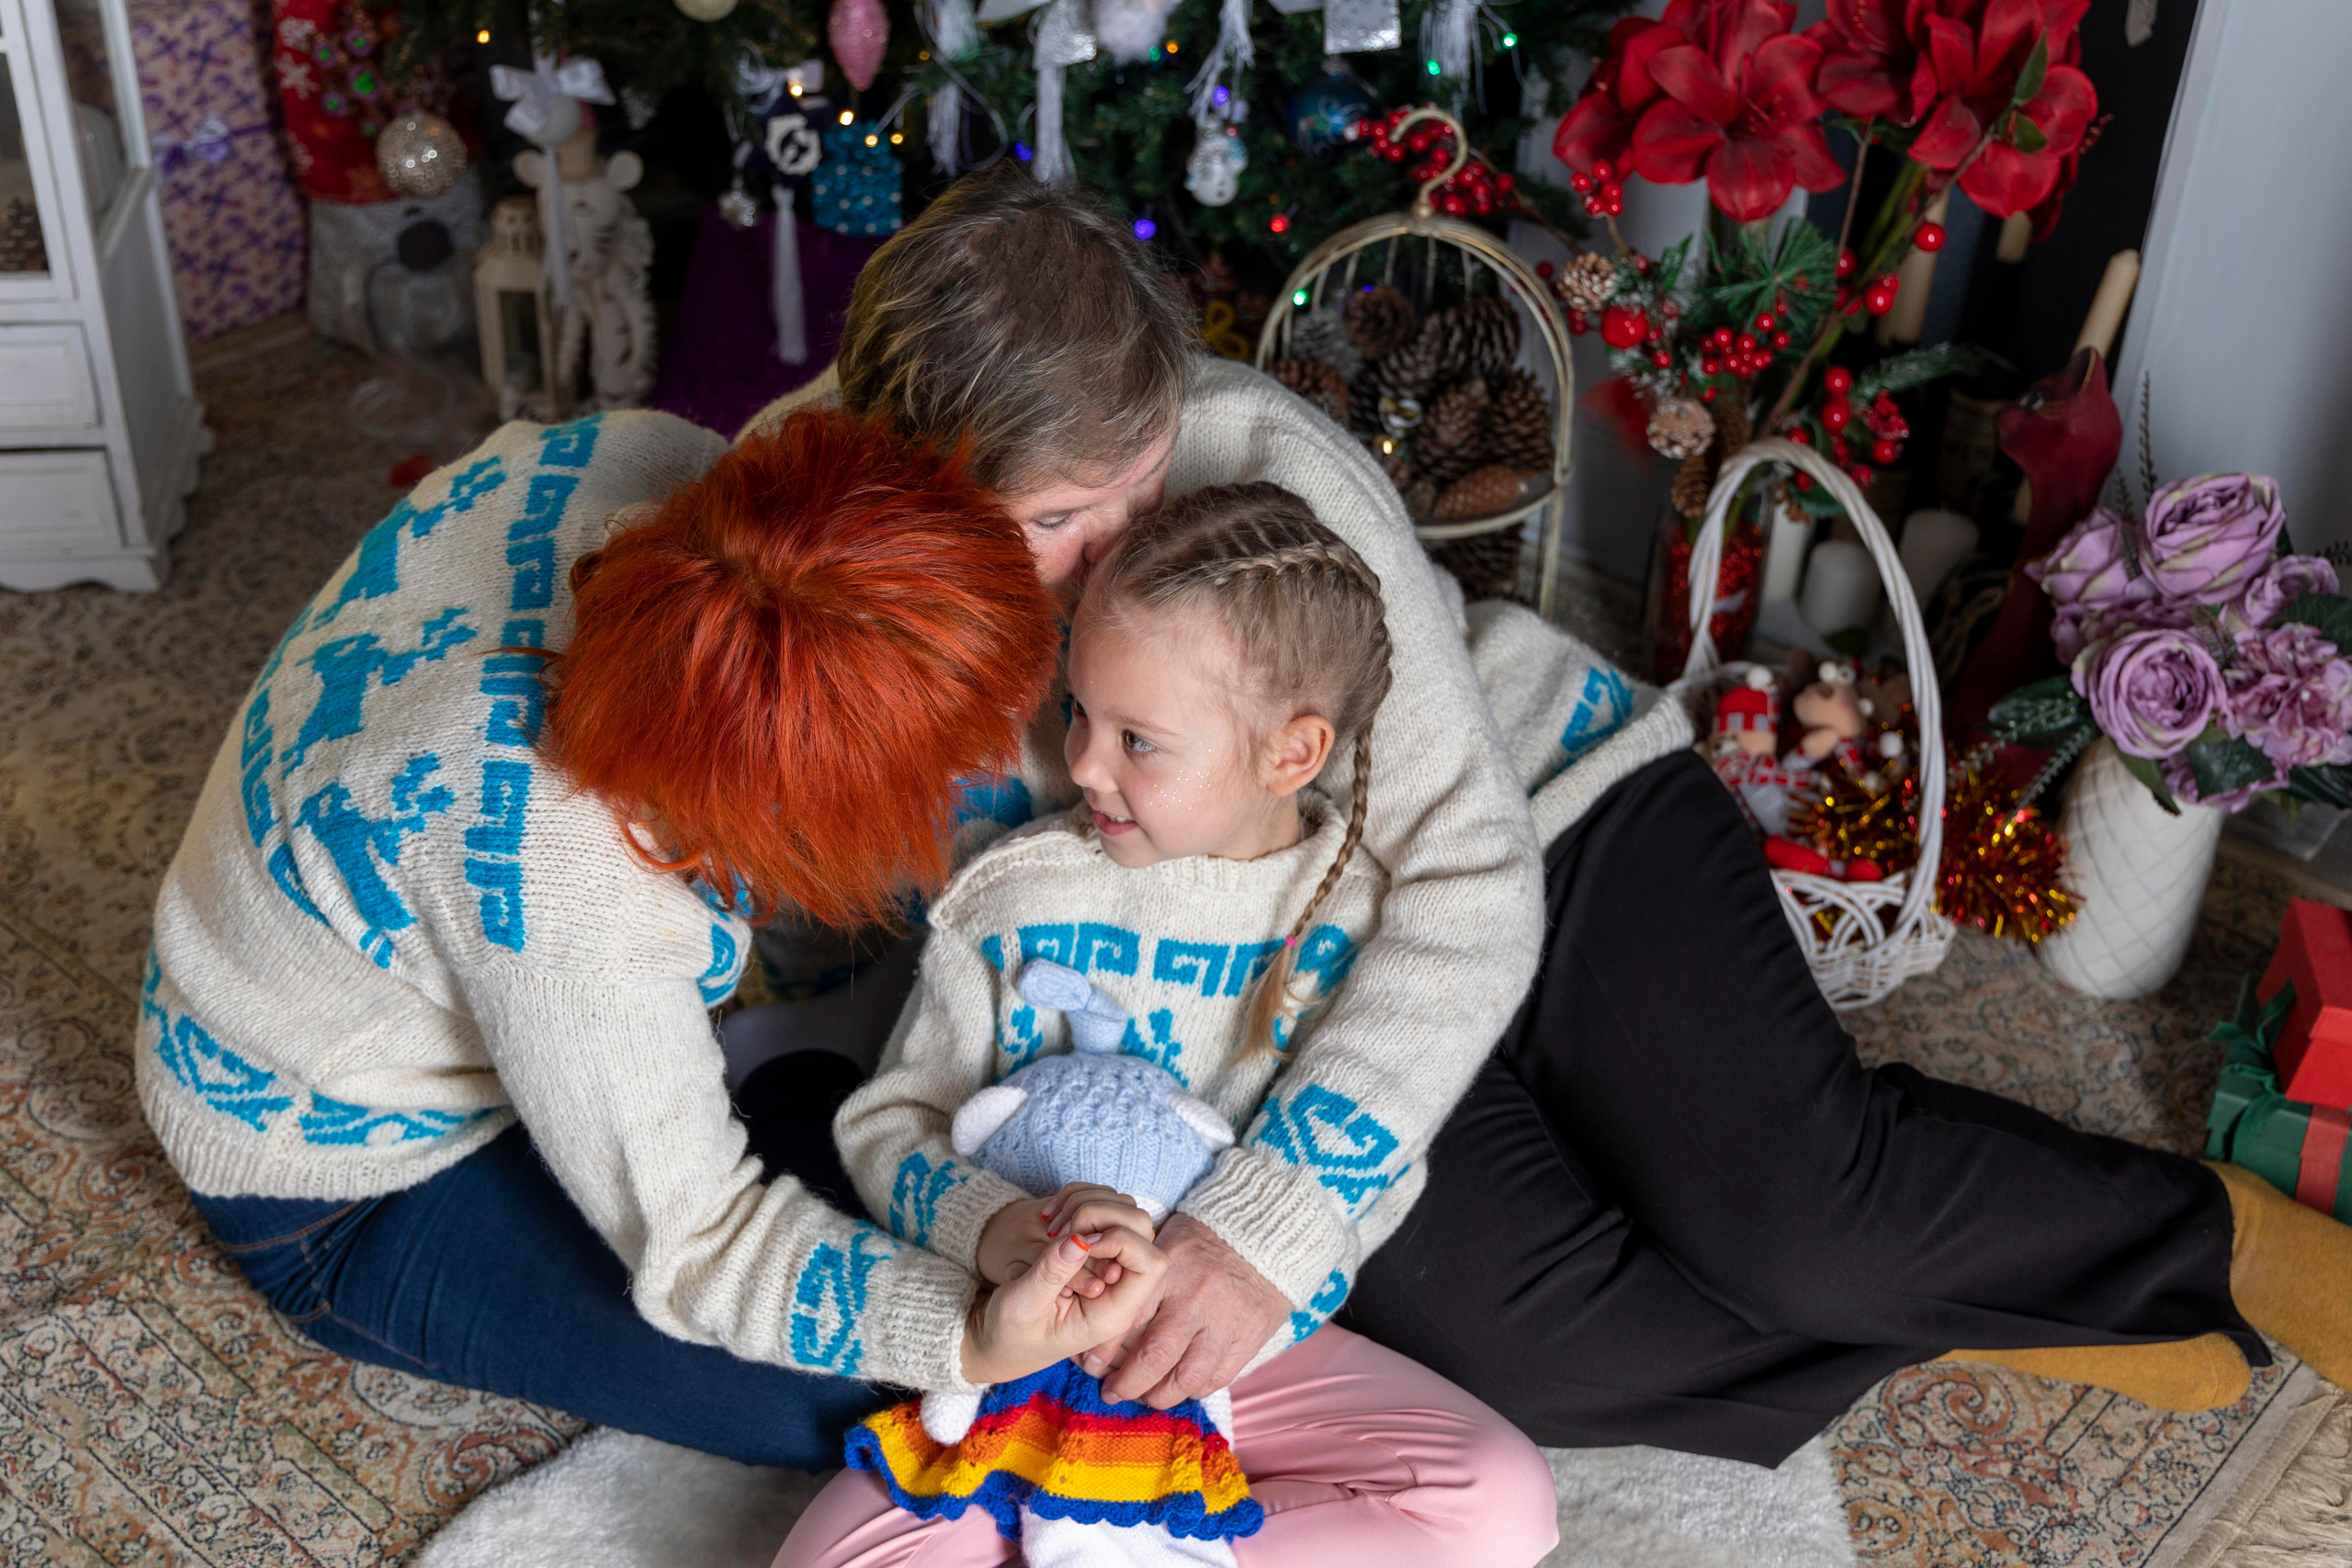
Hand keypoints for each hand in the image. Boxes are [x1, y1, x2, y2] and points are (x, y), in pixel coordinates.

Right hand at [960, 1225, 1164, 1385]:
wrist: (999, 1340)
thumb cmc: (1009, 1334)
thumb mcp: (1021, 1306)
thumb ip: (1051, 1274)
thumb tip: (1081, 1239)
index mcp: (1113, 1314)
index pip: (1151, 1264)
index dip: (1121, 1240)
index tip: (1078, 1242)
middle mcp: (1120, 1288)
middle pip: (1142, 1230)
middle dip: (1102, 1216)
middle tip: (1060, 1231)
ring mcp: (1110, 1265)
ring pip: (1125, 1212)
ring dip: (1087, 1206)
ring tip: (1051, 1227)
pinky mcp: (1096, 1250)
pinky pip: (1104, 1209)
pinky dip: (1077, 1202)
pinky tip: (1050, 1220)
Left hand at [1087, 1214, 1288, 1409]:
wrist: (1261, 1238)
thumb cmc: (1200, 1242)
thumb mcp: (1163, 1242)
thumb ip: (1133, 1274)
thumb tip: (1097, 1310)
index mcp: (1168, 1270)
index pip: (1128, 1317)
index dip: (1104, 1349)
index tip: (1090, 1365)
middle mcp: (1195, 1299)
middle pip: (1155, 1356)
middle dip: (1127, 1384)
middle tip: (1111, 1392)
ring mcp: (1225, 1321)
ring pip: (1186, 1377)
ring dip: (1159, 1396)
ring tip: (1144, 1397)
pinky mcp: (1248, 1338)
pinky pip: (1216, 1378)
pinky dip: (1193, 1390)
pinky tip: (1179, 1387)